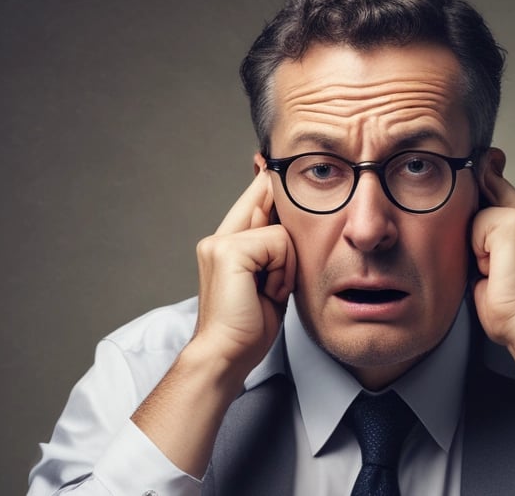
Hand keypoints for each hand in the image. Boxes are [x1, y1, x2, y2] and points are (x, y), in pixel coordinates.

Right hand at [131, 160, 296, 475]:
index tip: (270, 157)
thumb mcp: (271, 283)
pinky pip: (279, 244)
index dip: (269, 179)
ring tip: (270, 292)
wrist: (227, 356)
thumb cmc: (250, 328)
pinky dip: (282, 272)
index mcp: (228, 243)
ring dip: (287, 266)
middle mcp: (220, 236)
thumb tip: (293, 229)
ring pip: (282, 231)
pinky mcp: (228, 251)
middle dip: (288, 215)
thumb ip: (277, 254)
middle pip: (268, 198)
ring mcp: (221, 242)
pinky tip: (266, 293)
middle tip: (279, 258)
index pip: (256, 196)